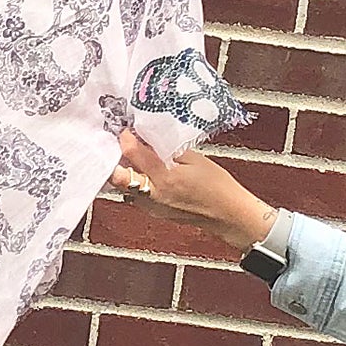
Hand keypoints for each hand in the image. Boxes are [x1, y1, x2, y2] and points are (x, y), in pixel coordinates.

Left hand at [101, 128, 274, 254]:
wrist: (229, 215)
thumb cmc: (218, 185)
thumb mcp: (195, 159)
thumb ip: (168, 150)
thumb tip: (147, 139)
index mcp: (165, 178)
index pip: (133, 154)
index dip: (125, 139)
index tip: (125, 130)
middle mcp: (154, 195)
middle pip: (118, 177)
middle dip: (115, 160)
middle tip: (119, 145)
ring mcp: (152, 207)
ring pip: (124, 187)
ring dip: (124, 171)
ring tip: (130, 157)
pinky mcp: (154, 213)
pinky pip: (135, 195)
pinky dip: (134, 182)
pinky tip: (143, 173)